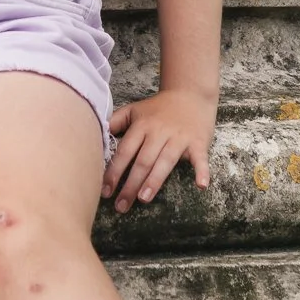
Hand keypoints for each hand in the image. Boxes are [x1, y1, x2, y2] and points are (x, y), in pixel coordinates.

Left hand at [103, 87, 215, 213]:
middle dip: (130, 185)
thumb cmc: (159, 107)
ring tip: (143, 198)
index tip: (105, 191)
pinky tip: (201, 185)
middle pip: (143, 161)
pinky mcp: (198, 142)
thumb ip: (115, 122)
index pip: (125, 152)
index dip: (114, 172)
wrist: (190, 93)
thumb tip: (97, 136)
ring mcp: (179, 138)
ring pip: (165, 161)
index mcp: (142, 126)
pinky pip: (200, 158)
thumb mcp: (134, 110)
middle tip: (121, 206)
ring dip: (154, 181)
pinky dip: (202, 171)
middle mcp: (159, 132)